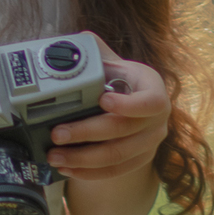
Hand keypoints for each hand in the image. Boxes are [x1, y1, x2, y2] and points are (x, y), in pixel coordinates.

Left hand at [45, 40, 169, 184]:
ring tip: (55, 156)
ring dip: (82, 158)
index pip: (149, 102)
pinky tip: (68, 169)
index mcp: (154, 90)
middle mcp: (158, 119)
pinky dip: (90, 172)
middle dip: (86, 133)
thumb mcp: (115, 62)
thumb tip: (76, 42)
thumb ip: (97, 52)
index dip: (127, 105)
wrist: (135, 102)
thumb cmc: (122, 81)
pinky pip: (115, 171)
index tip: (102, 99)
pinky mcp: (139, 160)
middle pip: (123, 131)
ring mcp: (150, 142)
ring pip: (117, 155)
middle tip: (57, 133)